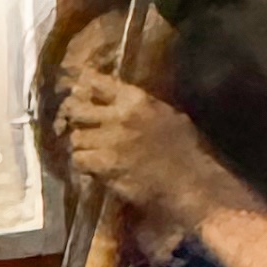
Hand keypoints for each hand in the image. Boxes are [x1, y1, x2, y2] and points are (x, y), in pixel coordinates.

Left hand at [61, 72, 243, 234]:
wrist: (190, 183)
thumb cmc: (186, 150)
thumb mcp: (168, 115)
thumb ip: (141, 105)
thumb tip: (120, 97)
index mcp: (136, 100)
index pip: (98, 83)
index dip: (85, 85)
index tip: (80, 88)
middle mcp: (119, 116)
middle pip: (78, 110)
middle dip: (76, 117)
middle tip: (80, 125)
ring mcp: (110, 141)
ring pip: (76, 137)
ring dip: (82, 145)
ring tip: (91, 151)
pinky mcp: (104, 165)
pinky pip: (79, 159)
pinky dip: (84, 164)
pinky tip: (93, 167)